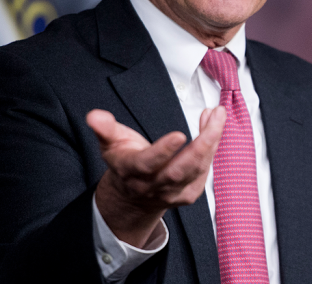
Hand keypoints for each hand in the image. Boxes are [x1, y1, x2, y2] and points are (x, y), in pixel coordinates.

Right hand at [87, 106, 225, 246]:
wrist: (133, 197)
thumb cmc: (125, 162)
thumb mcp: (110, 143)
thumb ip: (104, 129)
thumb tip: (94, 116)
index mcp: (132, 171)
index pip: (148, 164)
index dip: (163, 151)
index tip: (180, 134)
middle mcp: (153, 186)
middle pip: (180, 169)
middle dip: (202, 143)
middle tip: (215, 116)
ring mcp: (173, 193)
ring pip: (197, 169)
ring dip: (212, 139)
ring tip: (217, 114)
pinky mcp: (189, 193)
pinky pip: (205, 171)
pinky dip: (212, 148)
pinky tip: (213, 128)